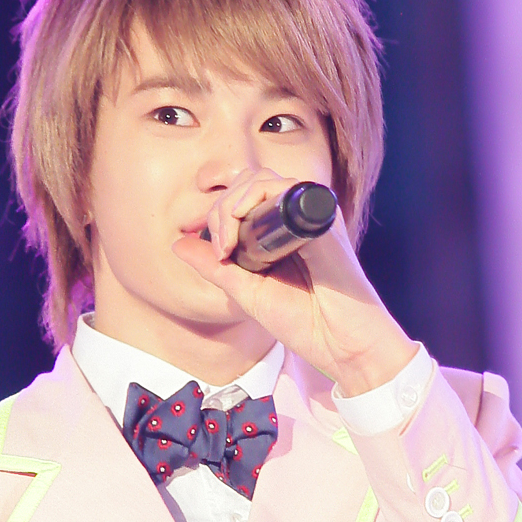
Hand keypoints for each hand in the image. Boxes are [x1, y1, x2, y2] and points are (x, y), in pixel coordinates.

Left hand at [171, 168, 416, 395]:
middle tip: (220, 248)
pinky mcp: (322, 216)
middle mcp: (293, 217)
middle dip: (220, 209)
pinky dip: (255, 199)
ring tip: (228, 242)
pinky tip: (242, 230)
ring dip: (233, 204)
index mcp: (277, 232)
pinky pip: (285, 187)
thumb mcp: (246, 291)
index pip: (240, 199)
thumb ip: (215, 266)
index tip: (215, 253)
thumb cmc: (305, 322)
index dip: (218, 217)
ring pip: (261, 179)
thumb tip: (179, 244)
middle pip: (247, 182)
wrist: (342, 343)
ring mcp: (309, 214)